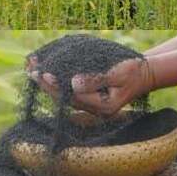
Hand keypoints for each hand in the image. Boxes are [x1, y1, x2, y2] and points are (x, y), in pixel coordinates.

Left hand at [26, 56, 153, 116]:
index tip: (43, 73)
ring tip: (32, 66)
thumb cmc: (135, 71)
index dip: (56, 86)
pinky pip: (68, 90)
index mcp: (102, 106)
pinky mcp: (90, 96)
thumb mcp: (119, 73)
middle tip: (30, 68)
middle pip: (64, 98)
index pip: (73, 97)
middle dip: (46, 83)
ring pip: (64, 94)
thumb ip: (97, 79)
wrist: (145, 74)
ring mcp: (92, 104)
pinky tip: (46, 68)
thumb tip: (73, 82)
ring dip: (48, 81)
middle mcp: (94, 109)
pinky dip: (56, 79)